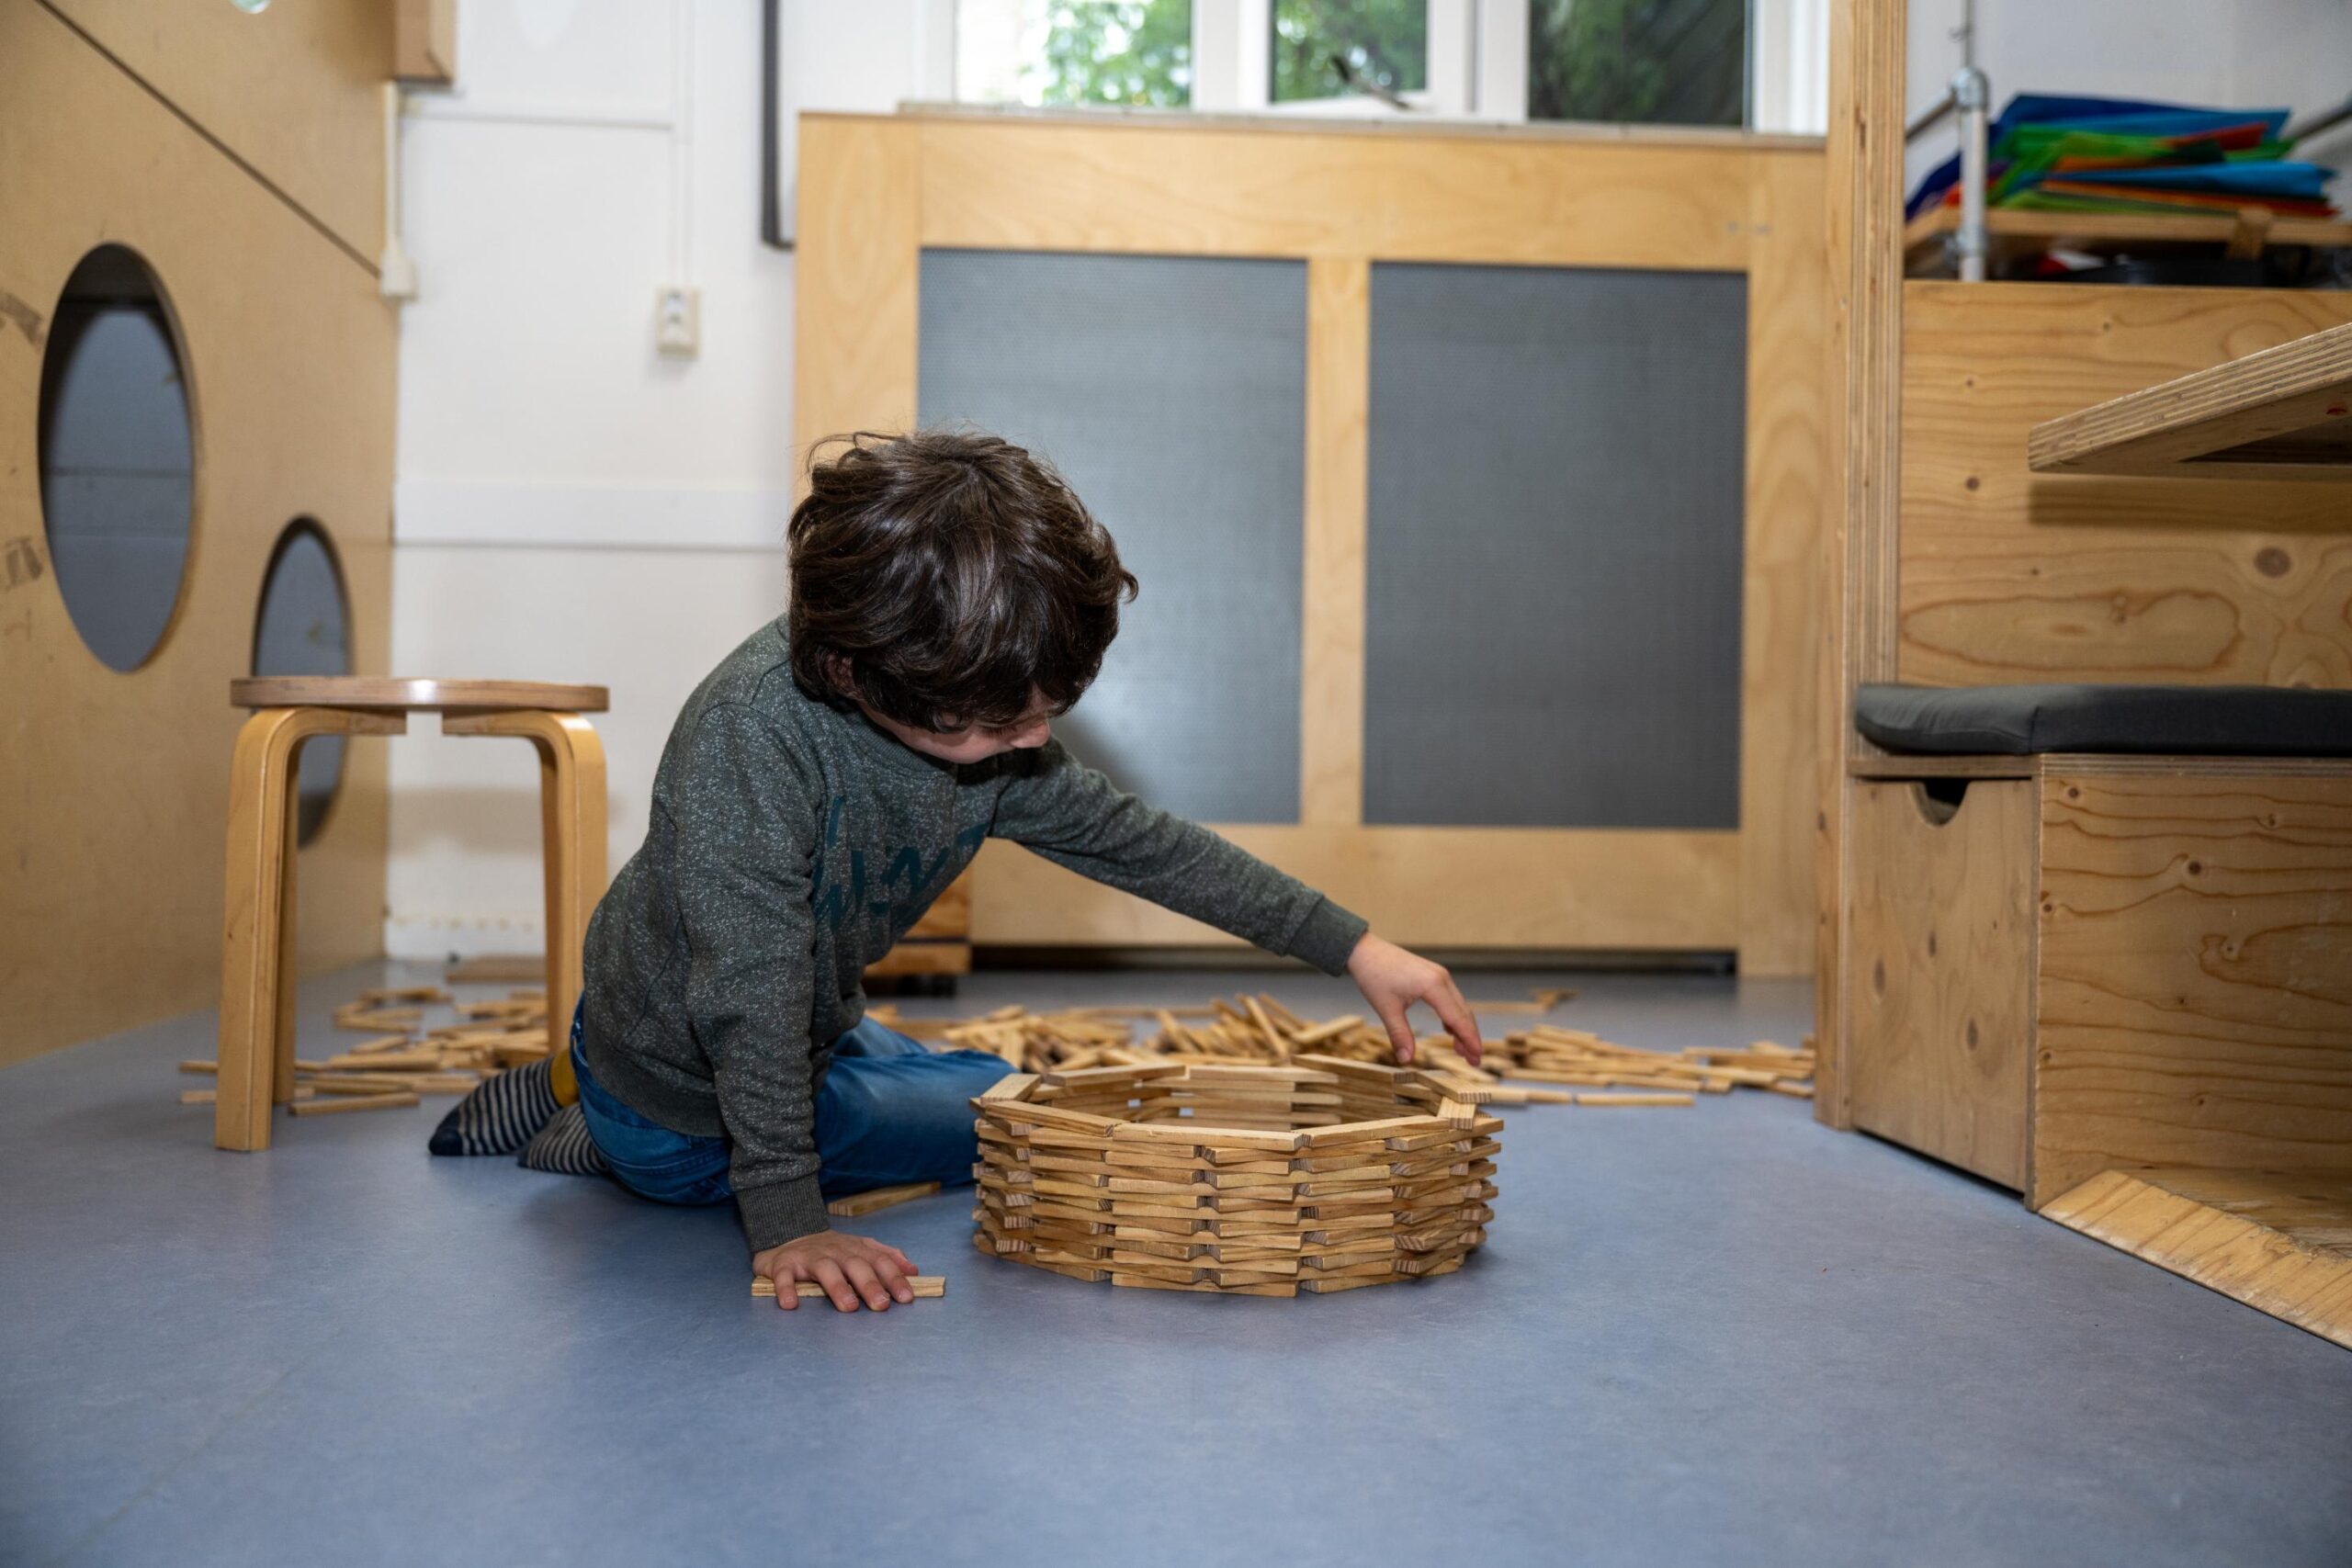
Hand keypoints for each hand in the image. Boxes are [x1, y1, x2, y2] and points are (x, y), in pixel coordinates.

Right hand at [753, 1230, 919, 1312]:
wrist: (786, 1237)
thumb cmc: (829, 1251)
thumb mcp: (859, 1249)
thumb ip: (885, 1258)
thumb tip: (913, 1270)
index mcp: (855, 1248)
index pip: (879, 1260)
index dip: (894, 1277)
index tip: (907, 1297)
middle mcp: (835, 1250)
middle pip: (855, 1264)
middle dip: (870, 1284)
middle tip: (882, 1305)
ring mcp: (809, 1256)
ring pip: (825, 1268)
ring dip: (838, 1287)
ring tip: (848, 1307)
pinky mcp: (783, 1264)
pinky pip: (784, 1276)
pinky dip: (787, 1288)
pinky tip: (791, 1304)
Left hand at [1345, 932, 1483, 1068]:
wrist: (1365, 950)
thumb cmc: (1374, 975)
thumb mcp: (1386, 1009)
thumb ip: (1399, 1035)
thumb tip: (1406, 1060)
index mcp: (1433, 985)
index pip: (1458, 1018)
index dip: (1469, 1039)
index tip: (1477, 1058)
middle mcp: (1442, 978)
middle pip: (1463, 1012)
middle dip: (1470, 1037)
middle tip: (1474, 1061)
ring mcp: (1439, 975)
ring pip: (1458, 1006)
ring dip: (1462, 1028)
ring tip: (1462, 1051)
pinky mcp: (1433, 975)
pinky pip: (1449, 998)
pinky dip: (1452, 1016)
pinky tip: (1449, 1031)